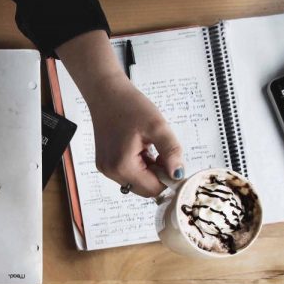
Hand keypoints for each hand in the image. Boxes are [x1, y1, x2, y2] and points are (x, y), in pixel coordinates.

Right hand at [87, 73, 184, 196]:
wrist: (106, 94)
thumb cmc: (129, 107)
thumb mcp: (157, 126)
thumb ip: (171, 151)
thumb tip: (178, 174)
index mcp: (122, 166)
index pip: (152, 189)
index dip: (168, 179)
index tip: (175, 161)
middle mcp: (111, 172)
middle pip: (144, 189)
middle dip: (158, 175)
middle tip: (162, 152)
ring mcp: (106, 169)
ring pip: (136, 182)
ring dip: (149, 170)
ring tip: (149, 146)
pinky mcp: (105, 164)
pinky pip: (128, 174)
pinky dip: (139, 166)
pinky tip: (140, 148)